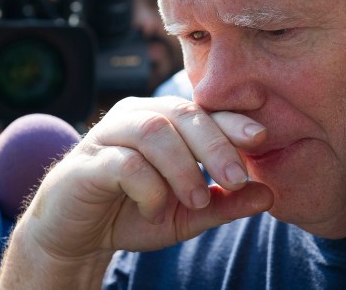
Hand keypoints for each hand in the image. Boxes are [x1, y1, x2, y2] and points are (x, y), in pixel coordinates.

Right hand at [0, 96, 273, 285]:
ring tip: (196, 199)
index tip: (260, 138)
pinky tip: (154, 209)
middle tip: (235, 180)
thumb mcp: (188, 214)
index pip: (203, 111)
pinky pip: (123, 162)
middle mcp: (137, 117)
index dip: (232, 121)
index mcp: (165, 120)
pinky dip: (148, 187)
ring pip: (154, 131)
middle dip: (215, 146)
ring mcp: (109, 136)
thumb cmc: (135, 213)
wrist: (76, 235)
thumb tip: (269, 195)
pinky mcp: (86, 162)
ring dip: (182, 167)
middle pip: (182, 114)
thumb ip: (225, 203)